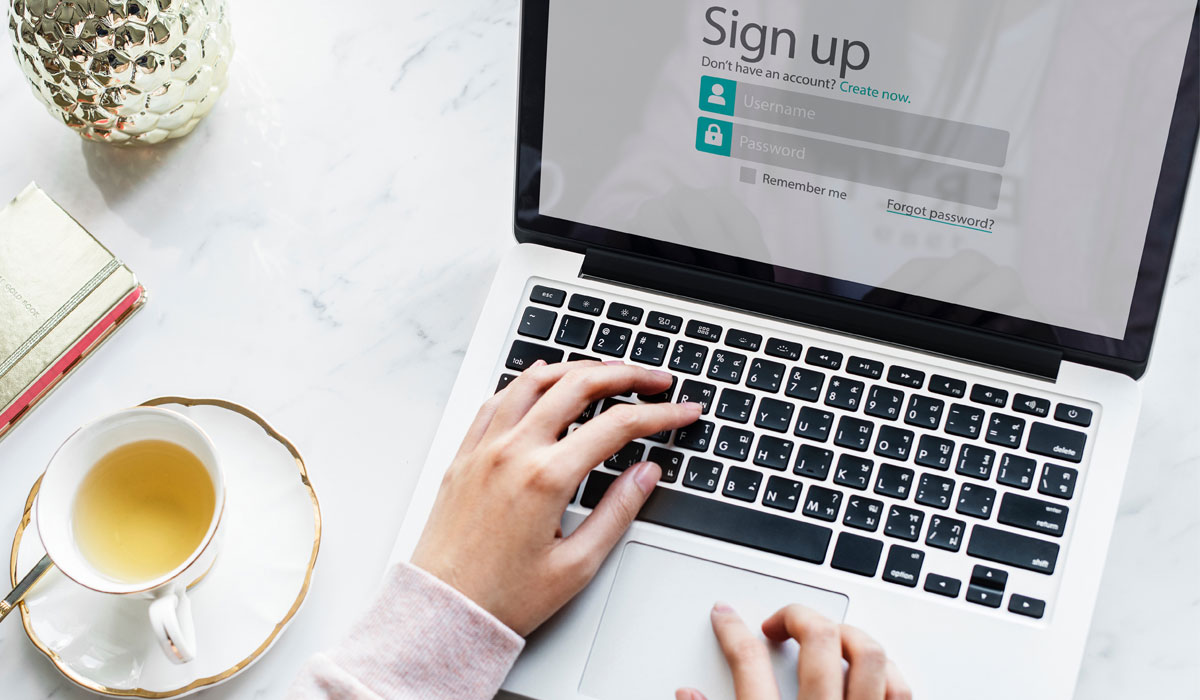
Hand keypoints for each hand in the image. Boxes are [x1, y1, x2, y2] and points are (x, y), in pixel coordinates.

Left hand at [411, 360, 702, 635]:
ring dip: (577, 369)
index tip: (683, 411)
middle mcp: (513, 452)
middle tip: (655, 380)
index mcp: (546, 478)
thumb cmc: (504, 598)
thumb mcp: (577, 565)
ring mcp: (484, 449)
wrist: (443, 612)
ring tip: (607, 372)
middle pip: (578, 385)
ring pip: (534, 381)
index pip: (617, 426)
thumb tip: (646, 473)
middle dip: (626, 375)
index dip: (659, 414)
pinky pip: (497, 400)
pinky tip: (543, 379)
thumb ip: (617, 512)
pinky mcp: (465, 455)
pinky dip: (527, 382)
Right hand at [676, 604, 911, 699]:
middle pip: (820, 640)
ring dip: (846, 635)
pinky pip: (899, 690)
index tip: (725, 616)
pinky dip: (885, 672)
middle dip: (798, 617)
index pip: (749, 662)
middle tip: (780, 624)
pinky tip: (865, 671)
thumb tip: (686, 694)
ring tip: (826, 637)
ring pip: (868, 655)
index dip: (731, 630)